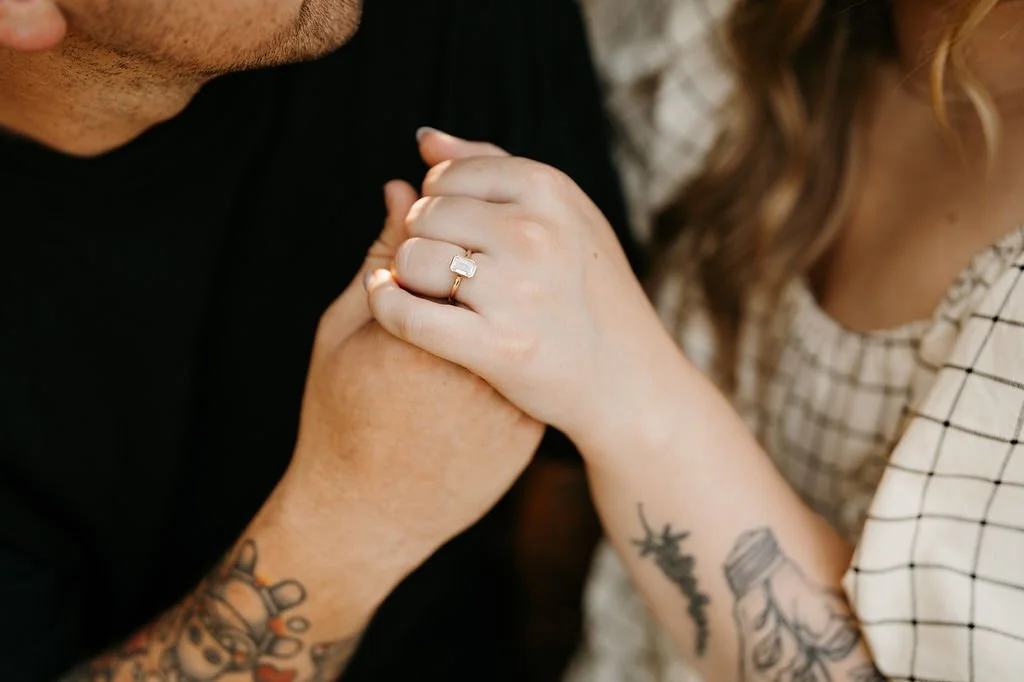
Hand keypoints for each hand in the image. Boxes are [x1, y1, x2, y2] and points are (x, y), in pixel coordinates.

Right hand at [284, 177, 543, 571]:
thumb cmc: (340, 418)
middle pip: (491, 268)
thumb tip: (403, 188)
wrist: (371, 516)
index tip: (417, 233)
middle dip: (466, 249)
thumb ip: (378, 257)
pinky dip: (509, 334)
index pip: (448, 239)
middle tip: (440, 265)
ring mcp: (508, 397)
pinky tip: (476, 348)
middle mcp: (476, 361)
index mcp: (419, 331)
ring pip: (518, 311)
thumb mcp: (341, 333)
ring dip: (494, 286)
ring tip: (459, 304)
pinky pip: (527, 352)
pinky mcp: (528, 424)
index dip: (431, 224)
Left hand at [366, 130, 678, 453]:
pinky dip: (384, 305)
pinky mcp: (498, 346)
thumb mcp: (563, 215)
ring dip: (407, 277)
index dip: (438, 203)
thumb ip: (492, 168)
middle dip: (423, 239)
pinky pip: (405, 314)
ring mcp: (517, 291)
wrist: (627, 379)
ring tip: (436, 293)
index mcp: (551, 190)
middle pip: (424, 215)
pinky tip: (385, 301)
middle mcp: (534, 233)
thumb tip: (424, 140)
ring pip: (411, 260)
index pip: (446, 176)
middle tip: (449, 270)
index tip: (457, 234)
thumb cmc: (588, 291)